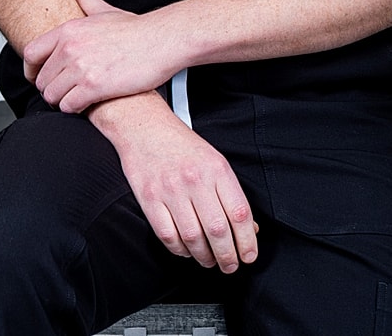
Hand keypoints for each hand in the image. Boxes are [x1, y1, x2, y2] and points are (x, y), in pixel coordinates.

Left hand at [24, 0, 184, 112]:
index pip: (31, 53)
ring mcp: (81, 68)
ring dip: (61, 101)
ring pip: (52, 95)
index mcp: (68, 30)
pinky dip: (75, 109)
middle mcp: (70, 48)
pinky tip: (86, 104)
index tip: (38, 77)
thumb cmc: (136, 29)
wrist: (162, 41)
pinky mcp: (94, 87)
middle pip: (41, 79)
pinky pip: (69, 106)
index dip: (31, 70)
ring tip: (75, 99)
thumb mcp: (105, 10)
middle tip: (64, 91)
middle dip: (51, 88)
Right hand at [93, 94, 259, 271]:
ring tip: (209, 261)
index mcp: (216, 169)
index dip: (247, 241)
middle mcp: (194, 179)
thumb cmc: (181, 145)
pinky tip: (187, 251)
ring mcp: (170, 190)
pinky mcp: (149, 198)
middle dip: (227, 256)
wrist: (143, 126)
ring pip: (193, 237)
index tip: (248, 256)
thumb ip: (231, 194)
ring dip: (204, 257)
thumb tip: (248, 228)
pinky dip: (180, 250)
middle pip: (218, 230)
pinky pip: (167, 235)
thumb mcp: (214, 161)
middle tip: (230, 266)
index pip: (239, 213)